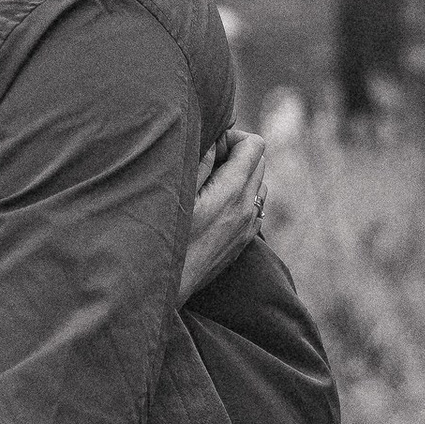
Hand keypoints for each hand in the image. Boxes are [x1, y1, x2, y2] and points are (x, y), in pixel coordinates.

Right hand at [181, 127, 267, 298]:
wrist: (165, 286)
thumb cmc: (164, 236)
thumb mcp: (176, 192)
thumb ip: (199, 161)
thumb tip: (213, 140)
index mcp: (232, 191)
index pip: (254, 145)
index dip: (232, 137)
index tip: (209, 146)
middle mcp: (247, 208)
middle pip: (260, 161)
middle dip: (236, 153)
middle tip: (206, 161)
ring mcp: (248, 228)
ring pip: (259, 185)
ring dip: (240, 176)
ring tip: (209, 182)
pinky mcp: (243, 243)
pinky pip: (255, 208)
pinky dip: (241, 198)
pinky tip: (213, 205)